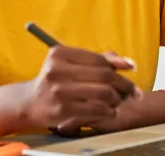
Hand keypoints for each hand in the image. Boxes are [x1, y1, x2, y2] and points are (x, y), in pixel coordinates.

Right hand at [22, 46, 141, 129]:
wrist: (30, 102)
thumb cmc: (56, 80)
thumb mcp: (71, 64)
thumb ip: (98, 60)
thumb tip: (127, 63)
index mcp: (59, 53)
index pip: (98, 58)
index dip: (119, 64)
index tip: (132, 68)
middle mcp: (57, 70)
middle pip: (104, 75)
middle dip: (124, 84)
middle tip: (134, 91)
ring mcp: (59, 90)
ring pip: (103, 93)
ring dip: (118, 99)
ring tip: (119, 101)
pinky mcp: (62, 109)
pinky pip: (97, 109)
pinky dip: (109, 111)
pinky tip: (109, 111)